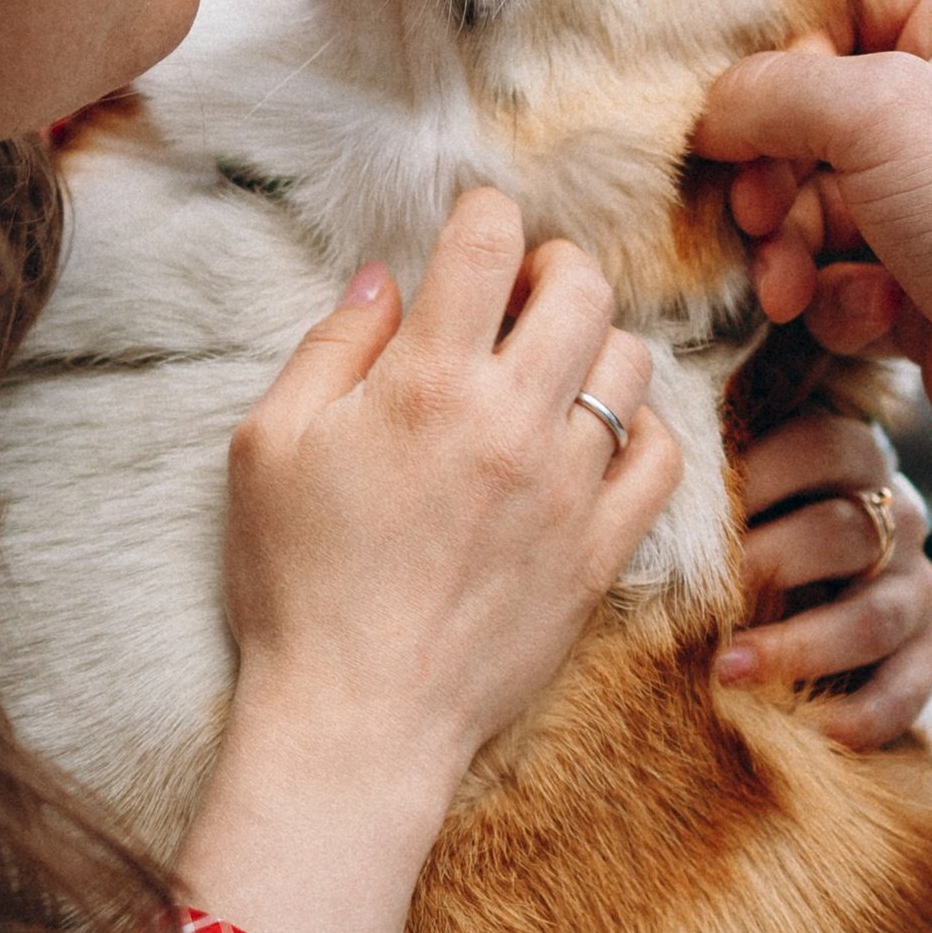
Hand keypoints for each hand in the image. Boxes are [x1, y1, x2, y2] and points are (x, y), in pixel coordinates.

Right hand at [173, 190, 683, 932]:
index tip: (471, 227)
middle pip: (582, 285)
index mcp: (425, 384)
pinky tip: (597, 436)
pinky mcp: (600, 552)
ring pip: (631, 363)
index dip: (483, 212)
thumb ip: (331, 348)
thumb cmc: (295, 587)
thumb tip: (383, 279)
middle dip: (553, 264)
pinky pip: (663, 458)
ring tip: (555, 367)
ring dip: (596, 343)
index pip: (487, 243)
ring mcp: (568, 489)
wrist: (356, 721)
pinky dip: (641, 427)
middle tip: (520, 291)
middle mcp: (512, 423)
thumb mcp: (269, 448)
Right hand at [695, 0, 931, 570]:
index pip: (846, 7)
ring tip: (789, 286)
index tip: (742, 109)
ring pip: (816, 207)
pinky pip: (842, 279)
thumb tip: (711, 111)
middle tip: (757, 211)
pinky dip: (838, 301)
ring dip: (787, 248)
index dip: (785, 57)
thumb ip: (775, 92)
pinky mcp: (929, 290)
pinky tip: (870, 317)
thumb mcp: (879, 111)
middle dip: (771, 174)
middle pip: (815, 117)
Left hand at [724, 410, 931, 748]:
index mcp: (855, 459)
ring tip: (728, 671)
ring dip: (801, 648)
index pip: (823, 445)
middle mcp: (899, 517)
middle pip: (846, 531)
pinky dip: (868, 712)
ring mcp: (918, 586)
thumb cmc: (761, 526)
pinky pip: (911, 685)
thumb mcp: (748, 491)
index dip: (764, 471)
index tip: (699, 508)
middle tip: (696, 600)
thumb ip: (717, 478)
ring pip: (875, 615)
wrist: (822, 586)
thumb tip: (646, 480)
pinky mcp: (929, 649)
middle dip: (767, 566)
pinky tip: (817, 730)